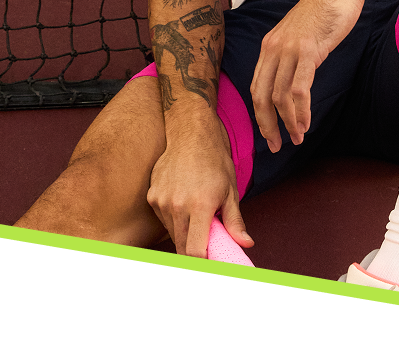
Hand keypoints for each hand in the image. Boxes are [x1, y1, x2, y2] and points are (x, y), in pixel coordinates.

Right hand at [146, 116, 252, 257]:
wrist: (191, 134)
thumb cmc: (215, 160)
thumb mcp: (230, 189)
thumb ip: (235, 221)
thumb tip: (246, 244)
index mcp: (201, 205)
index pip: (195, 251)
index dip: (203, 263)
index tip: (211, 264)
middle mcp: (178, 205)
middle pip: (182, 246)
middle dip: (194, 251)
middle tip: (207, 245)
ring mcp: (162, 200)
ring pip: (173, 233)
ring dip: (185, 234)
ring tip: (197, 216)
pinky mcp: (152, 196)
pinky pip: (164, 219)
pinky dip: (174, 219)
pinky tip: (184, 202)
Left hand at [250, 0, 367, 151]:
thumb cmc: (326, 9)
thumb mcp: (303, 35)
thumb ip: (295, 55)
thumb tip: (296, 80)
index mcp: (270, 45)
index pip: (256, 87)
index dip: (260, 114)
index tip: (270, 132)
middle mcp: (273, 48)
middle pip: (261, 96)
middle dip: (267, 125)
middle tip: (276, 146)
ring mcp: (289, 49)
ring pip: (279, 96)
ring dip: (288, 122)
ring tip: (298, 138)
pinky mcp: (307, 50)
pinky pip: (298, 88)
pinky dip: (301, 110)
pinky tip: (306, 122)